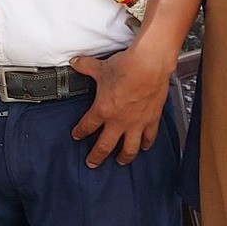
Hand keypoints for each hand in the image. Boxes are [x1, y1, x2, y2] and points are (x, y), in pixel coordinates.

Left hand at [68, 42, 173, 167]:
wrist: (149, 64)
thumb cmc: (126, 66)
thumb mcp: (100, 67)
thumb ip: (86, 67)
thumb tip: (75, 62)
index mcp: (103, 109)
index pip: (87, 126)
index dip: (80, 132)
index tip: (77, 136)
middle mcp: (119, 121)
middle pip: (104, 146)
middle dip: (96, 156)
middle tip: (92, 163)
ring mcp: (136, 123)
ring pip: (129, 148)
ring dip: (123, 157)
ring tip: (120, 161)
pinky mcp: (151, 119)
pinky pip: (149, 137)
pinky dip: (146, 144)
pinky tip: (145, 147)